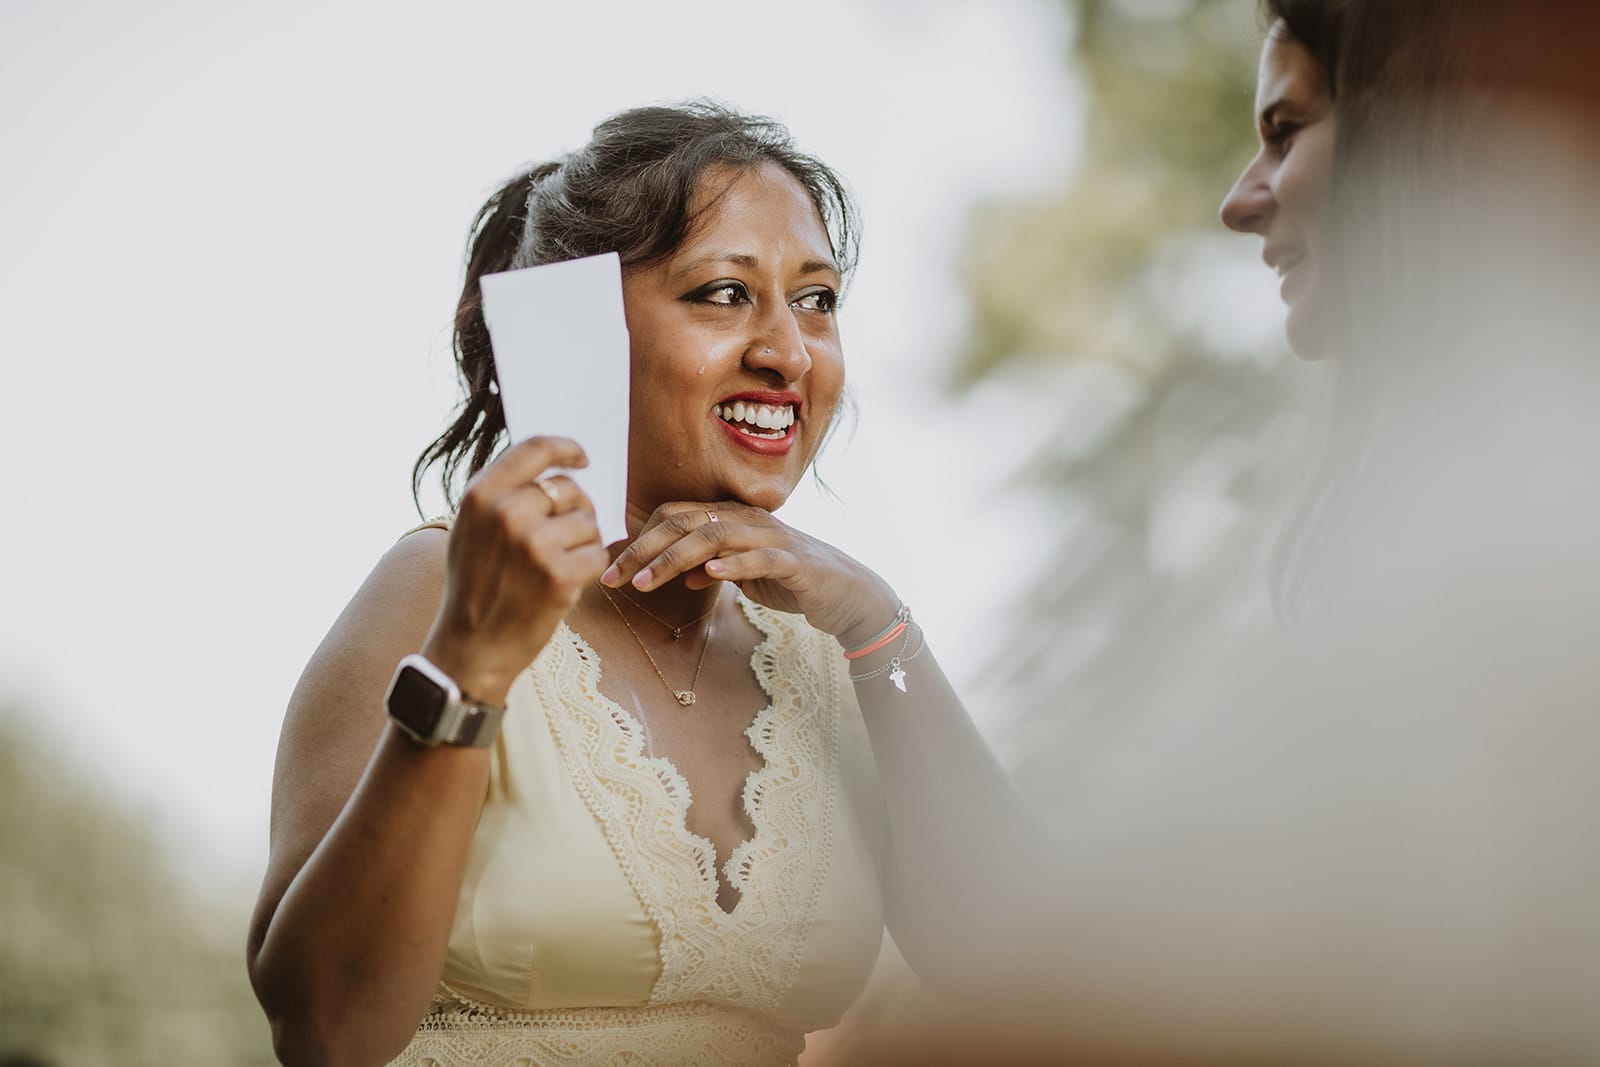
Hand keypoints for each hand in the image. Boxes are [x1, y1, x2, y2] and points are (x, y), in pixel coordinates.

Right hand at [422, 436, 608, 703]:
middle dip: (576, 511)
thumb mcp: (471, 529)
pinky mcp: (559, 575)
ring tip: (555, 566)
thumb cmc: (476, 586)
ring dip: (582, 544)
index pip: (535, 448)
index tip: (582, 459)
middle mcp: (506, 513)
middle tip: (563, 539)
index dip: (566, 449)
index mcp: (480, 495)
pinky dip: (589, 570)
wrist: (471, 646)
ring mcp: (533, 544)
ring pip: (587, 523)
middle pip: (569, 489)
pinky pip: (597, 554)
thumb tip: (553, 468)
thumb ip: (503, 495)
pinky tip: (565, 585)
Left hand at [600, 502, 897, 645]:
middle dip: (643, 548)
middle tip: (611, 576)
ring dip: (674, 559)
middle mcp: (749, 520)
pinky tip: (709, 576)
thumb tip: (680, 573)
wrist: (849, 594)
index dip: (639, 537)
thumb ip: (713, 567)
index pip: (675, 515)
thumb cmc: (794, 582)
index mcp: (733, 518)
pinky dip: (733, 565)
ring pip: (714, 537)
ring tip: (645, 582)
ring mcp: (774, 538)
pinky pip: (760, 558)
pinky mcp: (796, 562)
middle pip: (686, 521)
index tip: (610, 567)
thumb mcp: (745, 574)